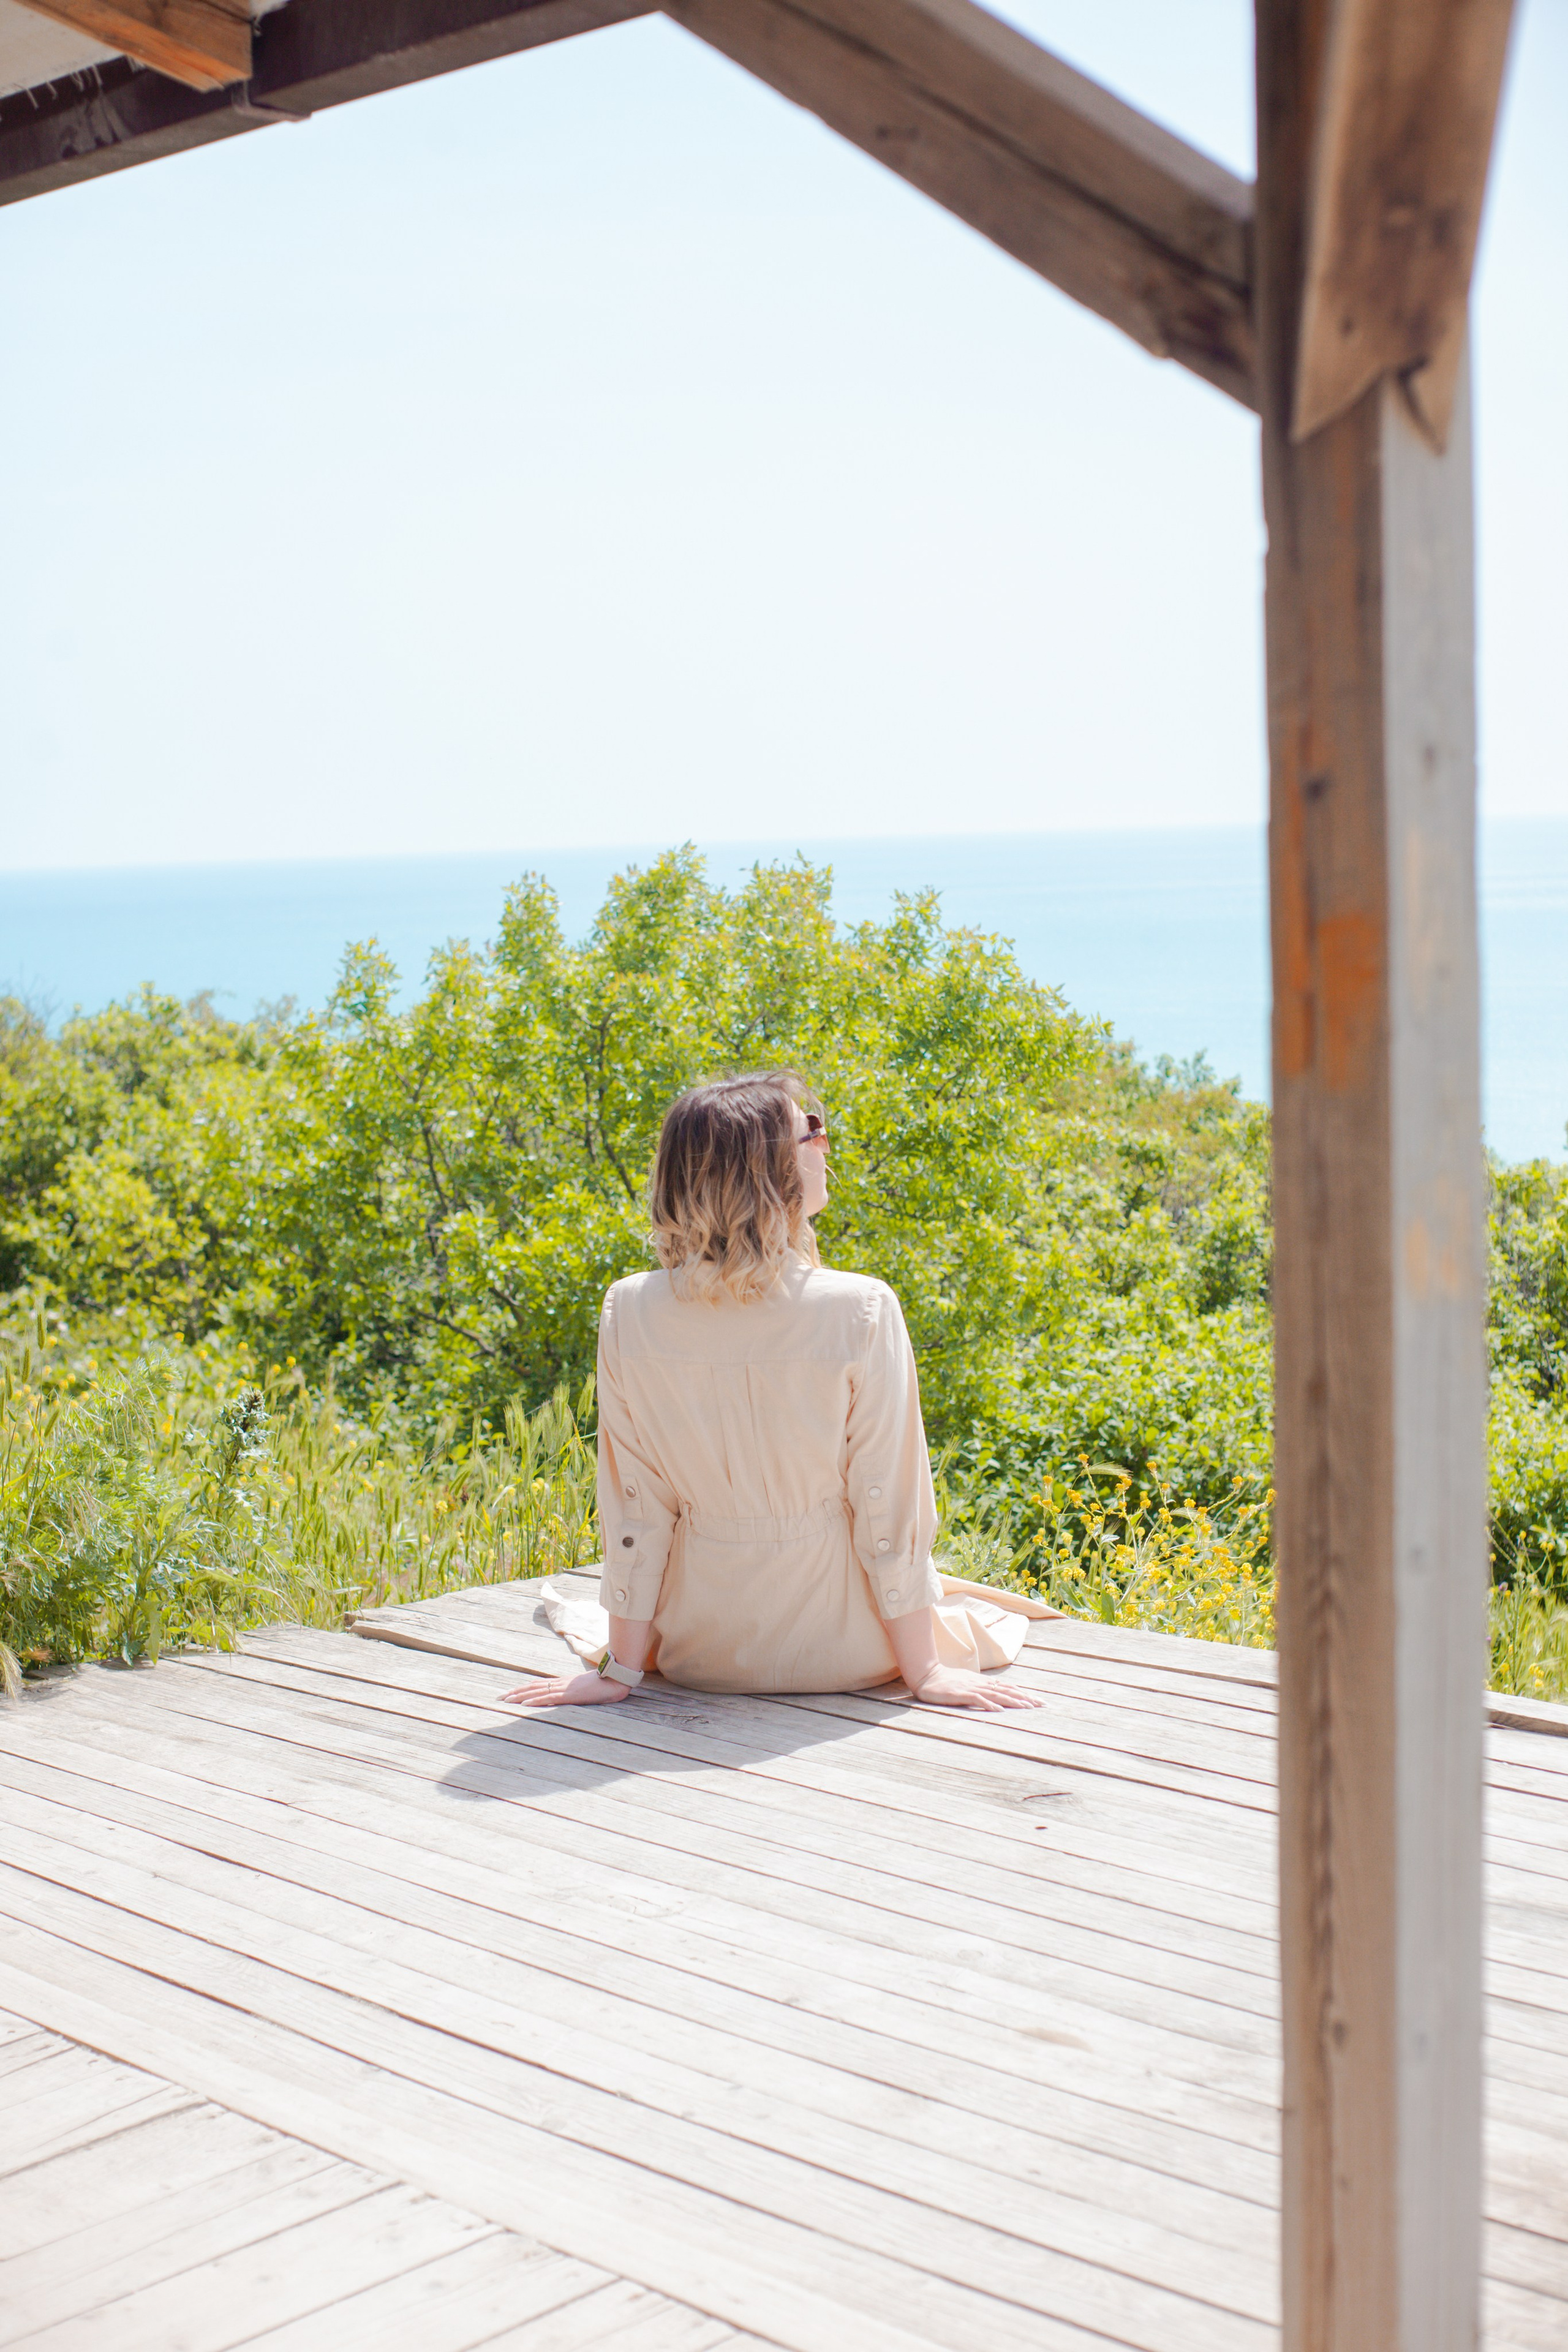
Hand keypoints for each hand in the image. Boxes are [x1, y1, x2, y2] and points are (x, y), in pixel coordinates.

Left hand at [499, 1671, 631, 1708]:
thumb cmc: (602, 1685)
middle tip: (499, 1697)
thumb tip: (568, 1697)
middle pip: (532, 1686)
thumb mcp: (585, 1689)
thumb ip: (574, 1692)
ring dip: (520, 1696)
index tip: (509, 1692)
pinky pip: (549, 1698)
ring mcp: (564, 1688)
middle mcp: (560, 1683)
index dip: (522, 1688)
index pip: (537, 1684)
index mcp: (562, 1682)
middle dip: (515, 1692)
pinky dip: (535, 1700)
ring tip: (506, 1700)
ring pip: (536, 1691)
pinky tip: (525, 1703)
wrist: (614, 1681)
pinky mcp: (569, 1695)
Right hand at [910, 1666, 1042, 1711]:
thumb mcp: (967, 1684)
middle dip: (1025, 1698)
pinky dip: (990, 1705)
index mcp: (983, 1682)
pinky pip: (978, 1699)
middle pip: (1007, 1690)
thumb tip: (996, 1696)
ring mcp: (971, 1688)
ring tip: (1027, 1708)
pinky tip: (999, 1711)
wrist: (927, 1676)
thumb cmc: (946, 1682)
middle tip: (1042, 1705)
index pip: (1009, 1688)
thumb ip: (981, 1689)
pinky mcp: (961, 1693)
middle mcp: (981, 1684)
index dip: (1024, 1694)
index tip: (1039, 1702)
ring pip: (996, 1694)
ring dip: (1012, 1701)